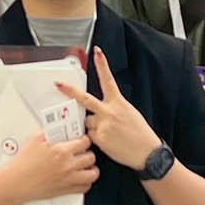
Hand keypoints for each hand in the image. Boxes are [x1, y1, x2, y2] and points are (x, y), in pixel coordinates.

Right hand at [5, 132, 97, 202]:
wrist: (16, 182)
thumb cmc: (23, 164)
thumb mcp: (34, 140)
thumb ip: (49, 132)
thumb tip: (57, 128)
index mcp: (61, 151)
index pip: (85, 142)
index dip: (84, 139)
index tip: (81, 140)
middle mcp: (68, 165)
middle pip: (91, 157)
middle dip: (88, 153)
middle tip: (83, 152)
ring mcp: (68, 179)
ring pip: (92, 174)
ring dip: (91, 168)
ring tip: (86, 165)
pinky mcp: (66, 190)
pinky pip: (85, 188)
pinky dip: (86, 182)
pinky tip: (81, 177)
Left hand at [59, 50, 161, 173]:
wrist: (147, 152)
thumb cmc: (140, 134)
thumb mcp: (129, 113)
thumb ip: (113, 108)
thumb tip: (100, 110)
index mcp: (119, 103)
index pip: (108, 80)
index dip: (102, 65)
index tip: (97, 52)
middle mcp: (109, 112)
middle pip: (85, 99)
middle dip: (70, 91)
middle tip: (58, 84)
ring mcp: (103, 125)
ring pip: (87, 122)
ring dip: (92, 126)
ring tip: (108, 133)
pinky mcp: (99, 138)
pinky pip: (90, 136)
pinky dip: (96, 138)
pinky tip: (108, 142)